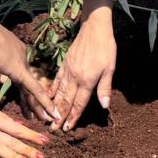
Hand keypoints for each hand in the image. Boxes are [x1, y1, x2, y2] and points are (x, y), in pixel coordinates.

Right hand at [0, 18, 58, 125]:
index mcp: (12, 54)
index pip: (20, 77)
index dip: (23, 91)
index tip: (24, 103)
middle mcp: (20, 57)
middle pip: (28, 84)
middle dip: (32, 102)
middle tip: (39, 116)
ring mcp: (22, 63)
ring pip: (32, 90)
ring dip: (39, 106)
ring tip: (46, 119)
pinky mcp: (21, 71)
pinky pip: (34, 90)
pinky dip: (43, 102)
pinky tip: (51, 112)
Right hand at [49, 11, 114, 130]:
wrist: (94, 28)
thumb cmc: (105, 48)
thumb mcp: (110, 68)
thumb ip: (105, 88)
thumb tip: (105, 106)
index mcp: (87, 80)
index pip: (79, 103)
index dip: (72, 117)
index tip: (66, 128)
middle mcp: (75, 78)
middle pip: (66, 101)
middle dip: (59, 116)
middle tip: (53, 129)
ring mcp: (68, 71)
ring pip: (59, 92)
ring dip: (53, 107)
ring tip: (48, 118)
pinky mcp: (64, 64)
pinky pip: (56, 81)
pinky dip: (52, 91)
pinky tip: (47, 98)